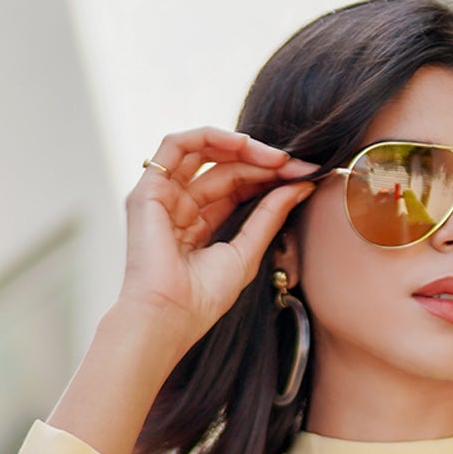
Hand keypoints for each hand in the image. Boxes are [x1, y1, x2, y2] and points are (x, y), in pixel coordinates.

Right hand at [118, 125, 318, 346]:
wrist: (170, 316)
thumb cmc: (201, 300)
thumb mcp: (246, 252)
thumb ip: (270, 216)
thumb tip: (301, 185)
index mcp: (198, 226)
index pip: (236, 188)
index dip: (269, 178)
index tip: (304, 177)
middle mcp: (178, 206)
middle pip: (224, 169)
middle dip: (263, 163)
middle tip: (297, 166)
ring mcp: (161, 196)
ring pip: (203, 152)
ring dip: (242, 148)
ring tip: (276, 158)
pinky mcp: (148, 189)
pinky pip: (177, 145)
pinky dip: (211, 137)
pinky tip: (243, 144)